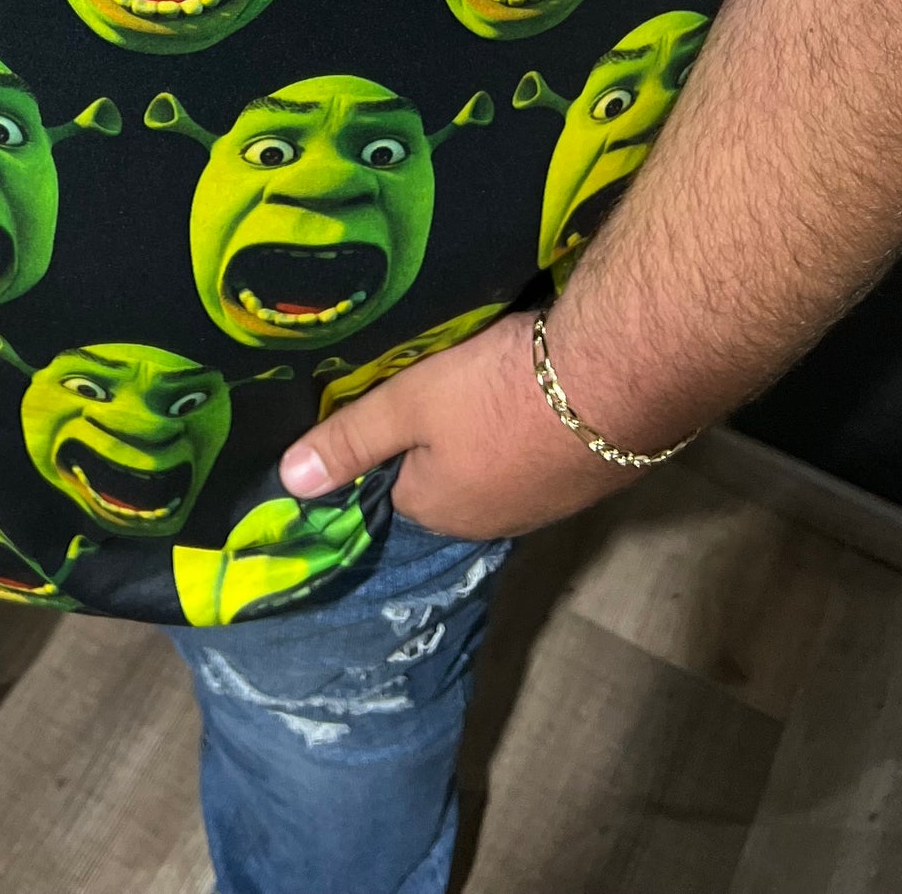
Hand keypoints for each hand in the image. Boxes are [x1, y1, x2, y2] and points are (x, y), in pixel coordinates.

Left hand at [277, 312, 630, 540]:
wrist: (614, 379)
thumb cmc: (494, 392)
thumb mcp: (408, 403)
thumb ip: (350, 440)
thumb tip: (287, 484)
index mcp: (440, 510)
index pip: (392, 485)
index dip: (388, 442)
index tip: (394, 400)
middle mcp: (492, 522)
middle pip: (446, 478)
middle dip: (440, 441)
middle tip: (442, 383)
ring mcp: (546, 505)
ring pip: (497, 468)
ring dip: (491, 435)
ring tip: (487, 383)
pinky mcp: (588, 479)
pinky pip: (542, 456)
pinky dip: (534, 430)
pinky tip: (537, 394)